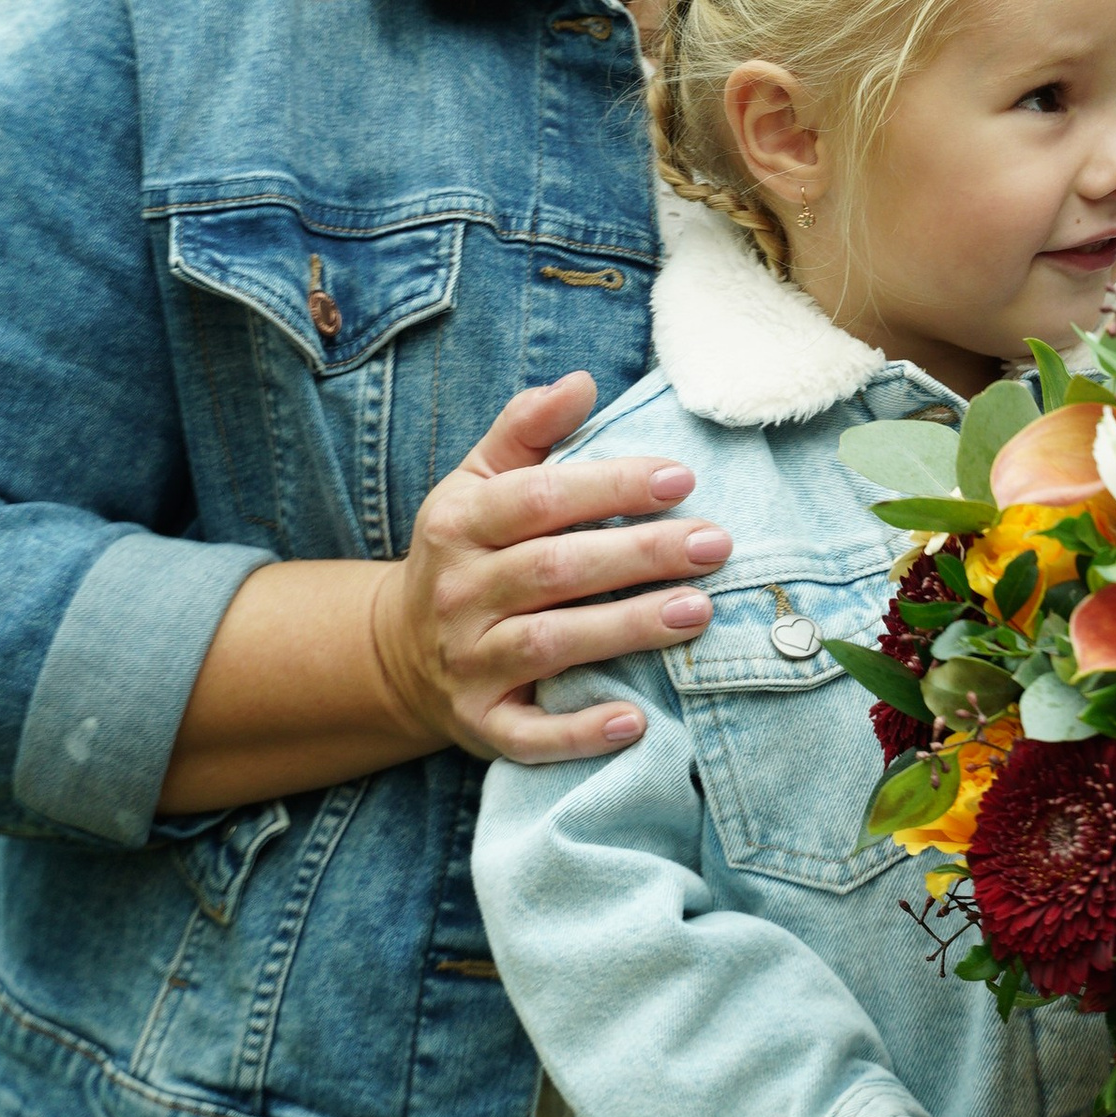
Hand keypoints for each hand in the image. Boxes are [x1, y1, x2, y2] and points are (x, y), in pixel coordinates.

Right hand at [367, 371, 733, 763]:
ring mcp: (468, 663)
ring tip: (700, 611)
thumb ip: (527, 427)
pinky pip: (530, 735)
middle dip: (640, 555)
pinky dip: (581, 731)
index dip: (611, 486)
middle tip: (716, 544)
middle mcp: (459, 593)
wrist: (399, 651)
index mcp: (460, 523)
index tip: (682, 477)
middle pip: (556, 570)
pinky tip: (637, 720)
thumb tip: (581, 381)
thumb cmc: (469, 551)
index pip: (539, 498)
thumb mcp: (481, 481)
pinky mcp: (481, 723)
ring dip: (627, 630)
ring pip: (551, 645)